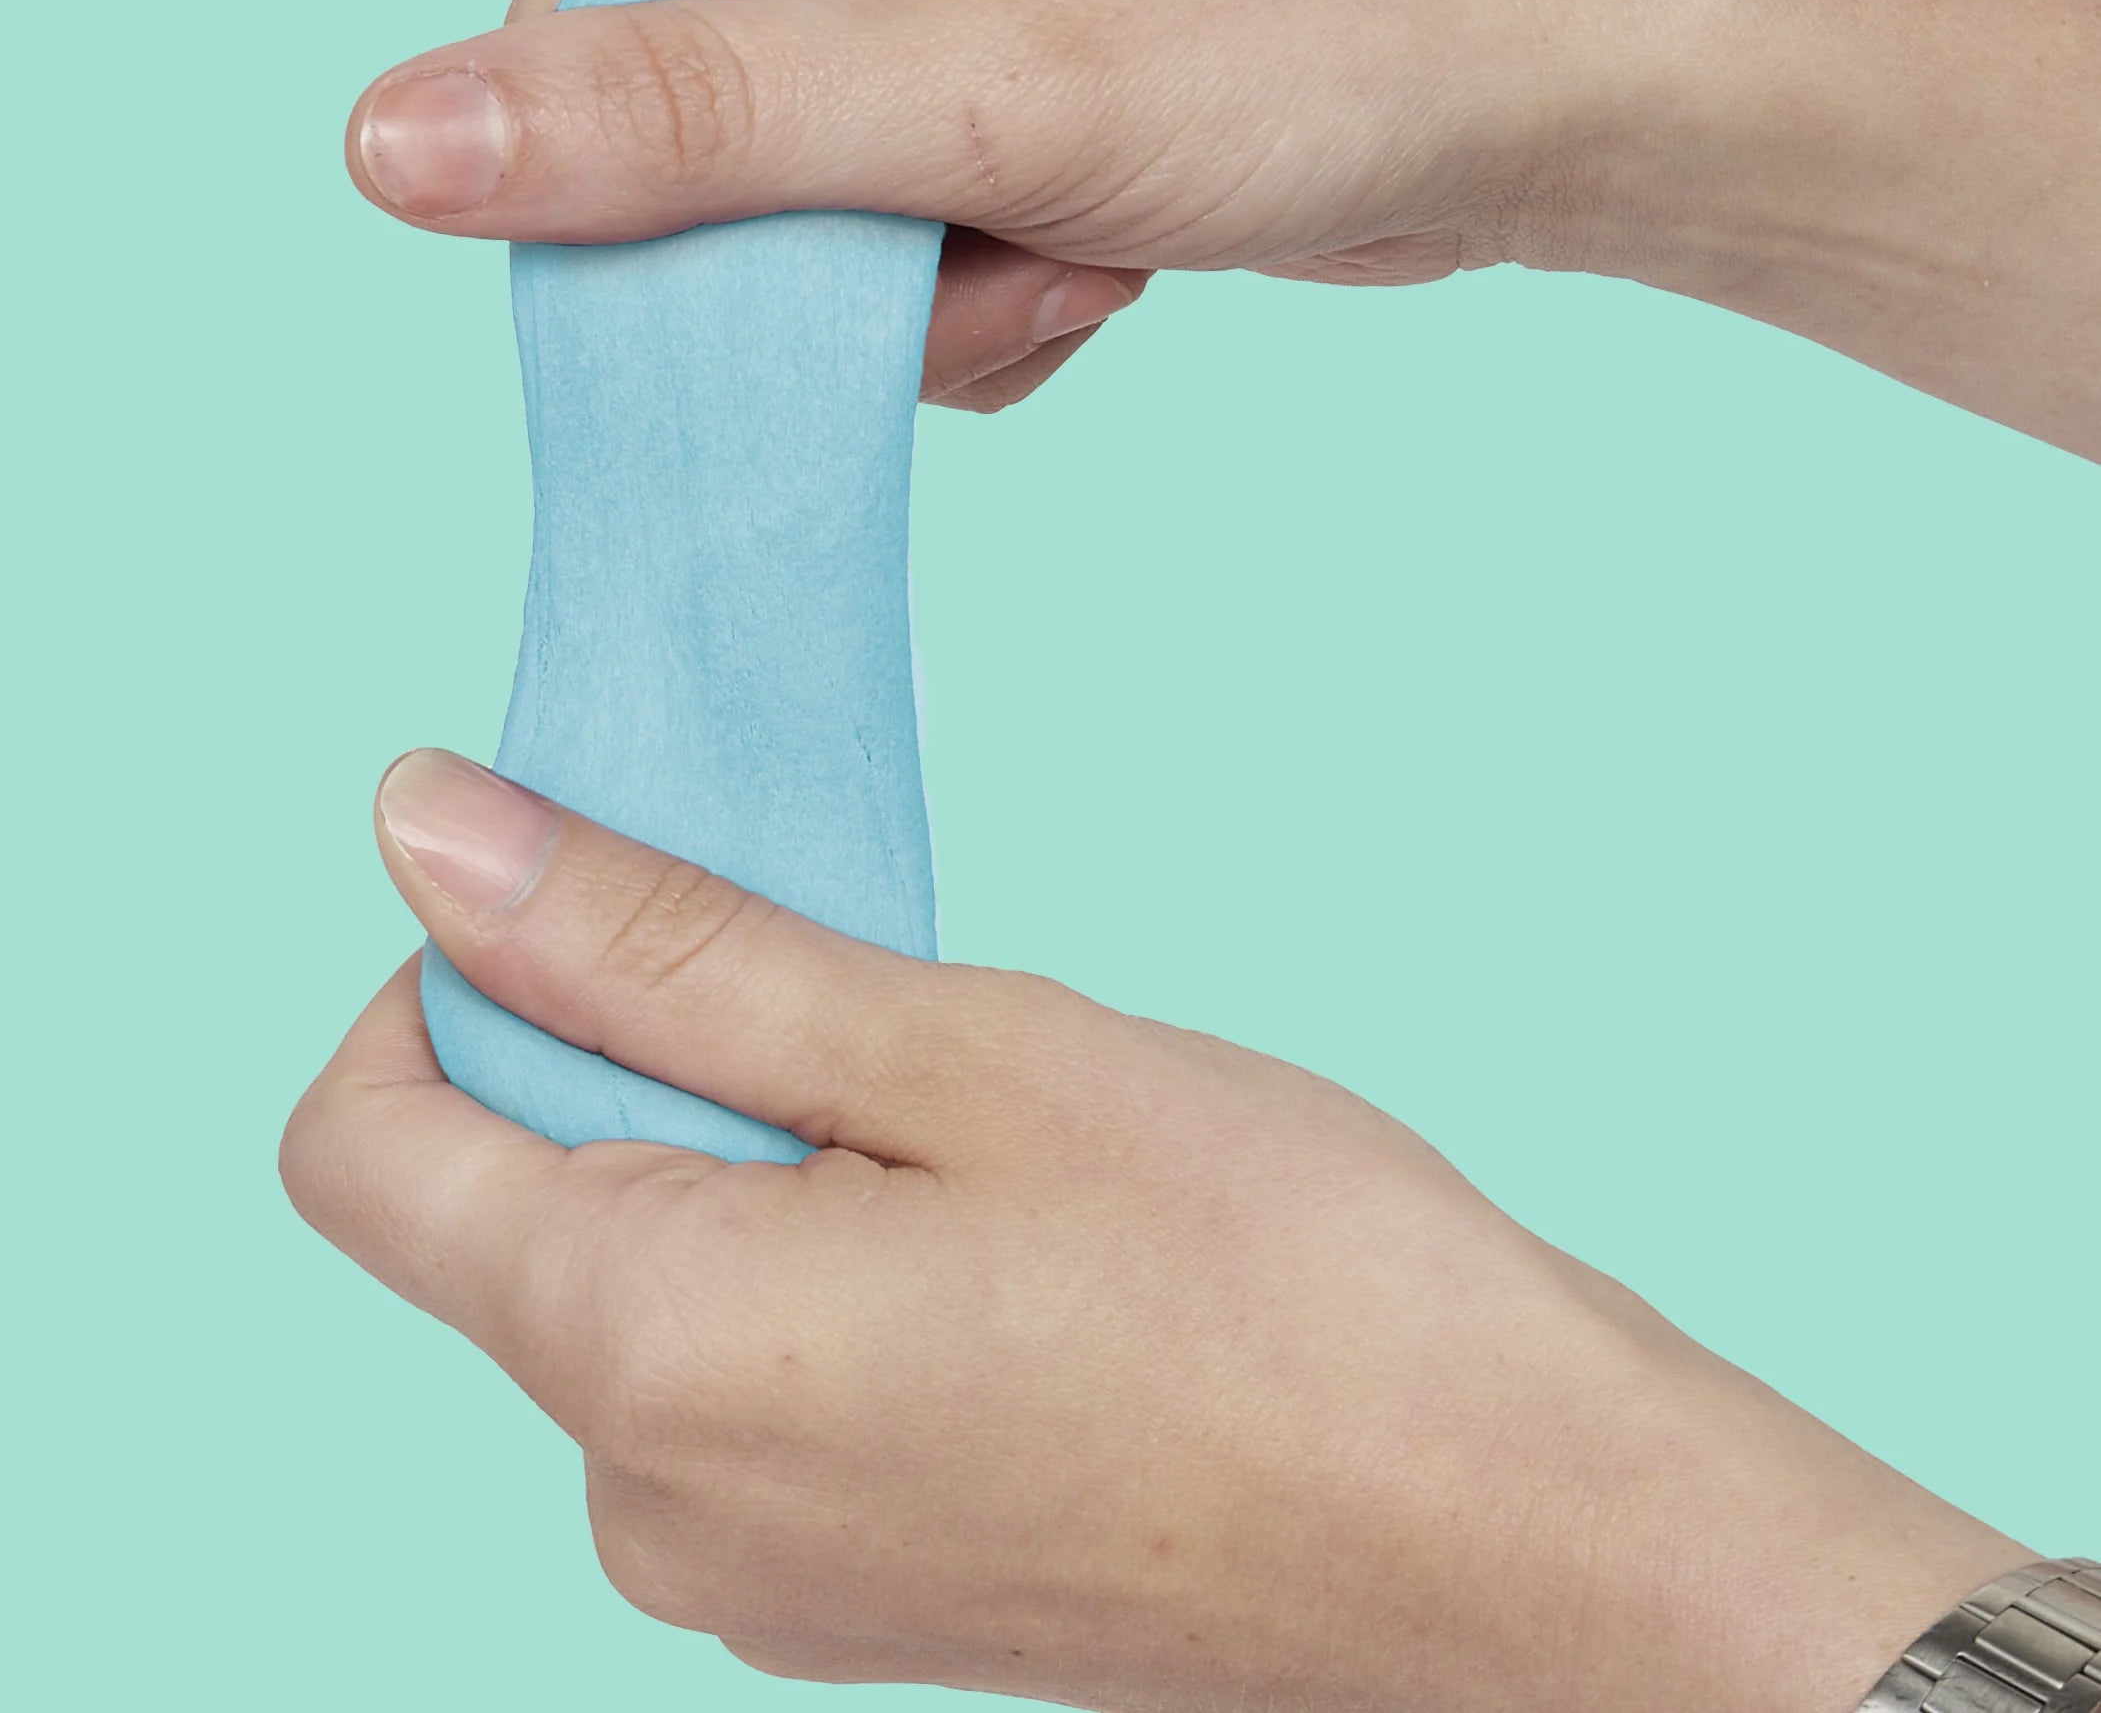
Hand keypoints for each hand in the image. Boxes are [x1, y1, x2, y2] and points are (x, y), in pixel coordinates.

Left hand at [283, 749, 2024, 1712]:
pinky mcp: (847, 1596)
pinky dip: (806, 1268)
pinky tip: (1003, 1248)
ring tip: (976, 1139)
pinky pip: (738, 1390)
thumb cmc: (1280, 1277)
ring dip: (742, 1162)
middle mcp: (650, 1509)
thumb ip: (664, 948)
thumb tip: (425, 828)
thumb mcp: (957, 1050)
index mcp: (645, 1356)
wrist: (1516, 1547)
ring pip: (637, 1293)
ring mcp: (751, 1579)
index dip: (449, 978)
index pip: (360, 1147)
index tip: (629, 900)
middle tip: (873, 1005)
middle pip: (507, 1213)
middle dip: (633, 1061)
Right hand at [346, 0, 2100, 448]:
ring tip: (1078, 243)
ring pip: (790, 241)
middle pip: (678, 155)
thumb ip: (676, 124)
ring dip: (929, 305)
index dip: (668, 212)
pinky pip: (887, 262)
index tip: (850, 260)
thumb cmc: (1290, 29)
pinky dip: (985, 304)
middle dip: (840, 270)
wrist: (1519, 86)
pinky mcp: (968, 86)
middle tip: (1005, 242)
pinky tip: (1102, 259)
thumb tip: (384, 142)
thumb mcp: (964, 88)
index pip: (567, 47)